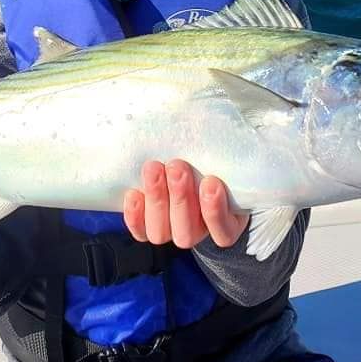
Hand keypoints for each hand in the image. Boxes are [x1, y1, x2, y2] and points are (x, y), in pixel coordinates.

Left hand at [123, 159, 249, 249]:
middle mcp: (198, 230)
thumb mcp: (225, 154)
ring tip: (154, 168)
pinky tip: (134, 193)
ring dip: (157, 200)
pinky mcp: (148, 226)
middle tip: (177, 166)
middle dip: (181, 198)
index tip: (210, 181)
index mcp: (226, 221)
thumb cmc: (215, 156)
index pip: (224, 230)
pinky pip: (140, 231)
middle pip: (188, 232)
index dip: (215, 211)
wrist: (186, 156)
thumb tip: (224, 129)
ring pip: (161, 233)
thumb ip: (224, 150)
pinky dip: (134, 216)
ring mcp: (171, 230)